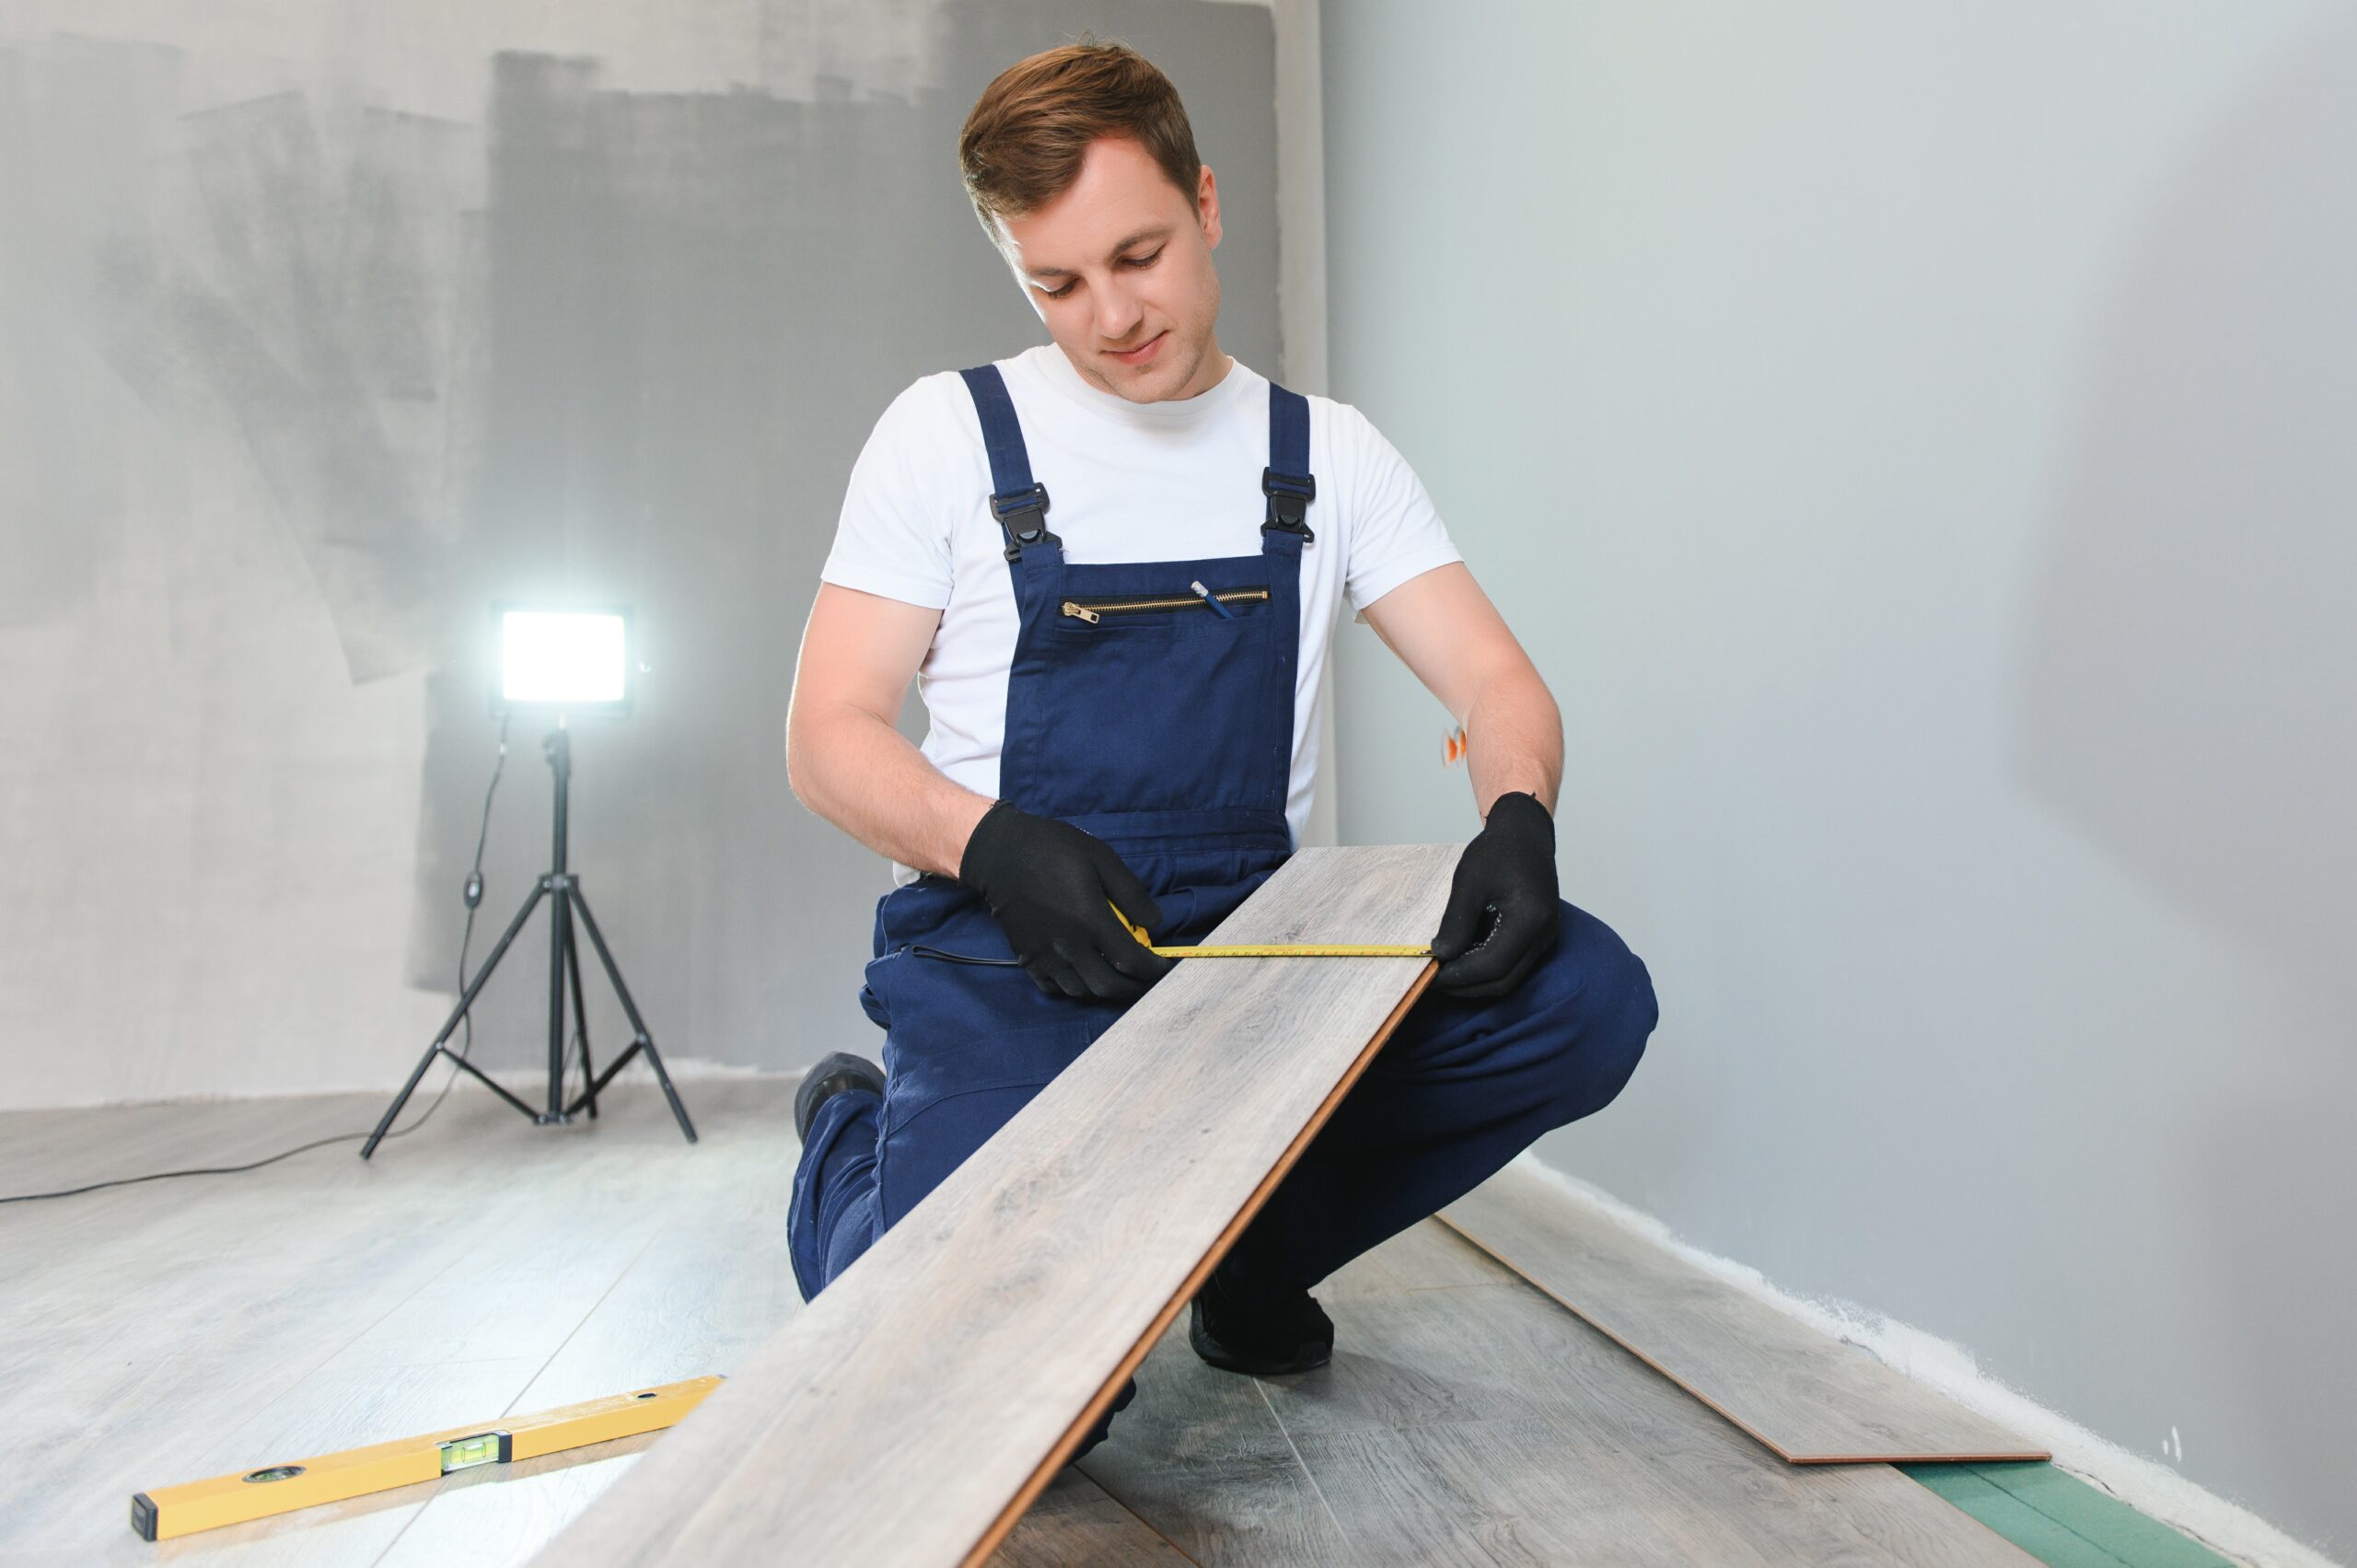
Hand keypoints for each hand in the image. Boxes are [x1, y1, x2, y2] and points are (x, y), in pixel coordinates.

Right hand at [958, 800, 1175, 1001]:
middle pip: (1108, 986)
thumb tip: (1155, 923)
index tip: (1165, 967)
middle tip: (1145, 978)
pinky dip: (1076, 988)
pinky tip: (1085, 974)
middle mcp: (1067, 945)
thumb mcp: (1101, 858)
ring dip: (1105, 989)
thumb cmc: (1055, 850)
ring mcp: (1044, 956)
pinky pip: (1055, 988)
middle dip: (1133, 987)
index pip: (1131, 960)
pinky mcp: (1027, 958)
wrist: (1001, 854)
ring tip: (1117, 975)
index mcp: (1089, 919)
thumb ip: (1131, 893)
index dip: (1153, 969)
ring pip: (1082, 992)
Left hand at [1430, 791, 1559, 997]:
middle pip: (1502, 981)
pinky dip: (1486, 970)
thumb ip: (1456, 923)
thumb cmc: (1498, 851)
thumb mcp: (1469, 883)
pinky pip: (1513, 966)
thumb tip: (1440, 956)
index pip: (1492, 966)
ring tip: (1444, 972)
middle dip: (1465, 986)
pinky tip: (1462, 960)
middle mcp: (1543, 935)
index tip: (1430, 975)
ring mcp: (1545, 939)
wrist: (1525, 835)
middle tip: (1433, 979)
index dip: (1459, 976)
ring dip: (1475, 981)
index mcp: (1529, 919)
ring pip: (1508, 978)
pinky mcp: (1539, 938)